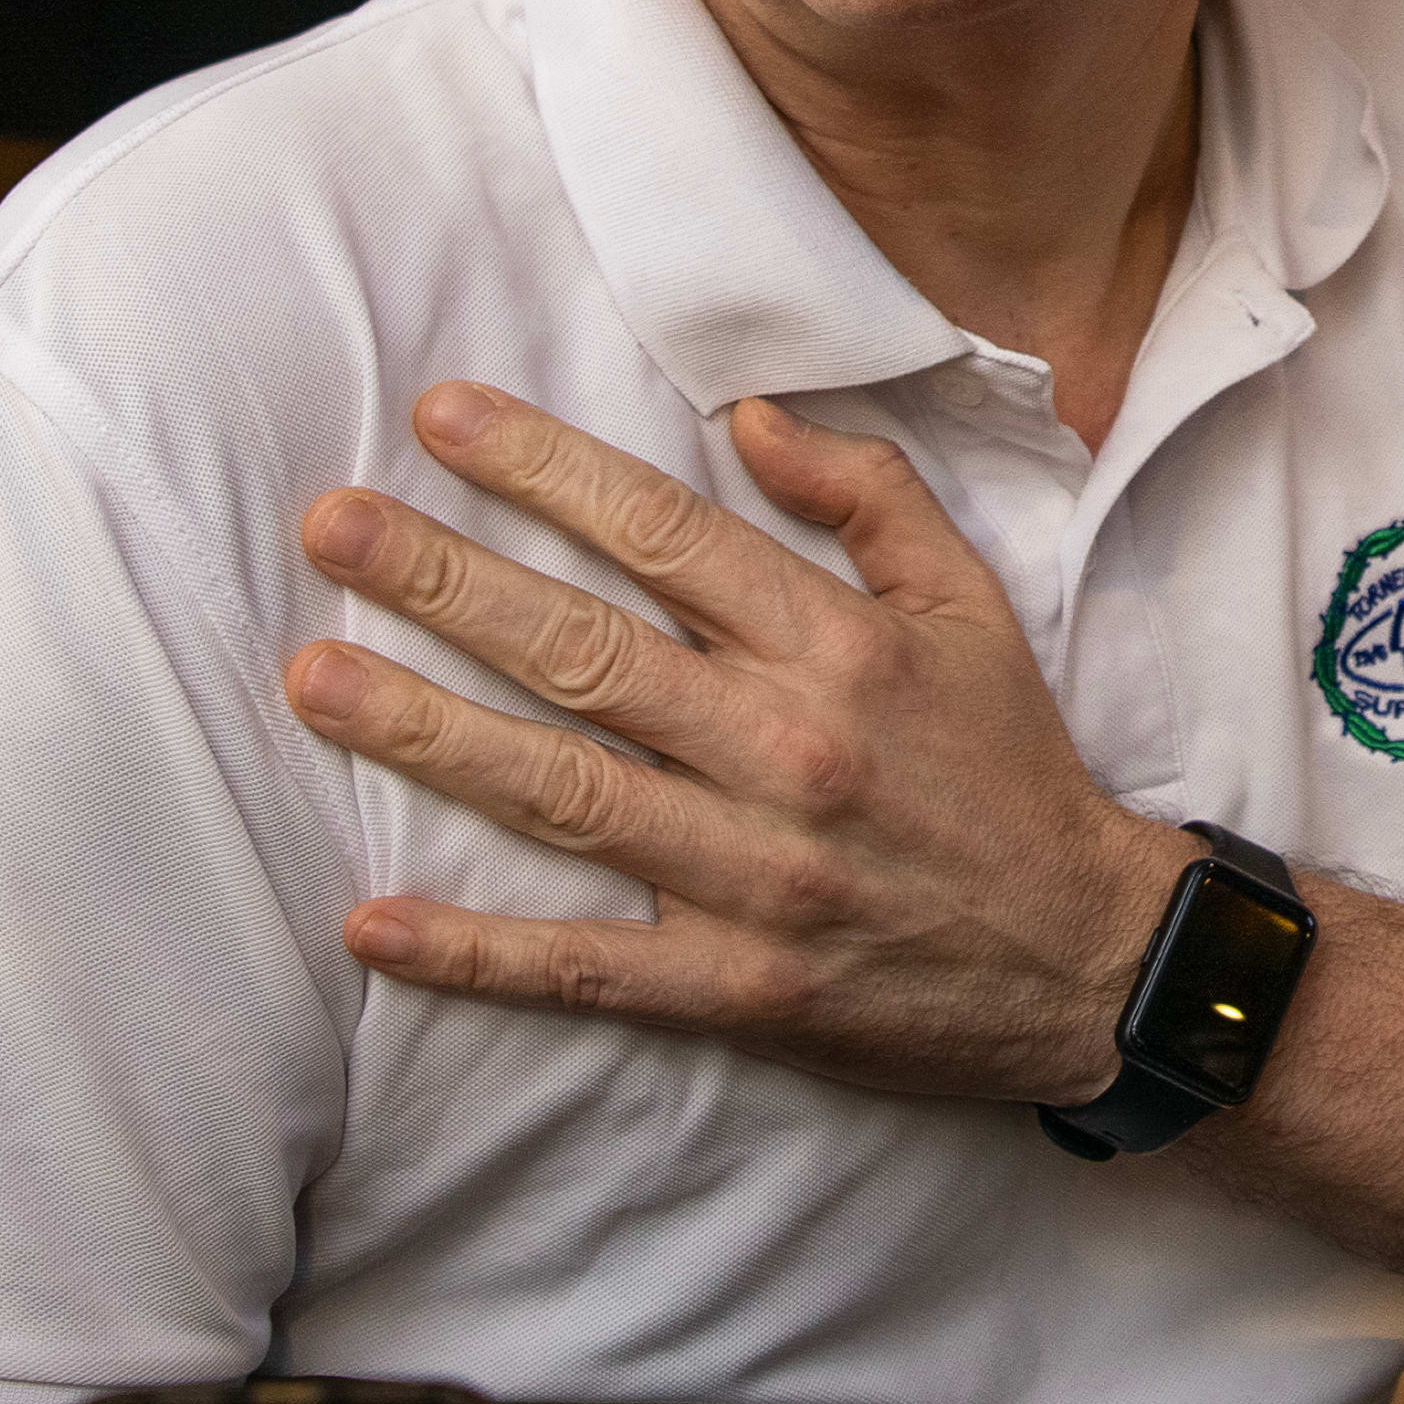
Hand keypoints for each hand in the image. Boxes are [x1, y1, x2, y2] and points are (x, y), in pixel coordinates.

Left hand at [288, 386, 1175, 1101]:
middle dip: (447, 580)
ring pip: (565, 794)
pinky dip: (477, 955)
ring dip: (429, 736)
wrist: (1089, 960)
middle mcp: (789, 750)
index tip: (442, 417)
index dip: (547, 470)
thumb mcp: (971, 606)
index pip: (667, 536)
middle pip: (587, 650)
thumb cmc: (1012, 769)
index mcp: (841, 646)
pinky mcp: (739, 989)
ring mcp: (757, 877)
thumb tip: (749, 414)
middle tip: (331, 527)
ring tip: (314, 681)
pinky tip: (371, 925)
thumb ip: (868, 497)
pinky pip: (588, 972)